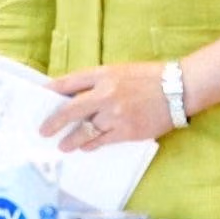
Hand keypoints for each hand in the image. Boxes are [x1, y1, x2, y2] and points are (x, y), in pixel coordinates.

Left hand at [40, 61, 171, 150]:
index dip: (53, 90)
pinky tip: (85, 147)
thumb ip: (100, 82)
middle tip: (44, 130)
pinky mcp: (127, 132)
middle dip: (55, 121)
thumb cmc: (150, 77)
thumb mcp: (121, 71)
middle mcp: (106, 93)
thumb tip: (77, 95)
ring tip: (63, 145)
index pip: (71, 82)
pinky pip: (102, 141)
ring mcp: (116, 114)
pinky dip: (91, 145)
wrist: (178, 88)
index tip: (41, 96)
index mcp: (105, 74)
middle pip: (72, 109)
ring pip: (85, 131)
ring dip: (71, 140)